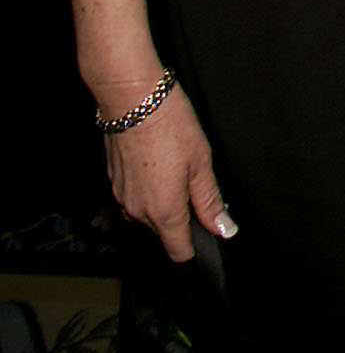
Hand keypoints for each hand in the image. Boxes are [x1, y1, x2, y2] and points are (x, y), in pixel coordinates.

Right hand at [102, 83, 236, 261]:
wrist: (132, 99)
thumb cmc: (170, 126)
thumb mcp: (201, 162)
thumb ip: (210, 201)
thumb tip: (224, 228)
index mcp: (164, 212)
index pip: (179, 252)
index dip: (196, 247)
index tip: (207, 231)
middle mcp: (138, 212)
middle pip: (163, 234)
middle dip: (181, 220)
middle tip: (194, 186)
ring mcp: (122, 199)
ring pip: (146, 217)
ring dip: (162, 206)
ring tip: (175, 172)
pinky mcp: (113, 183)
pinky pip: (133, 200)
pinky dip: (146, 192)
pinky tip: (157, 166)